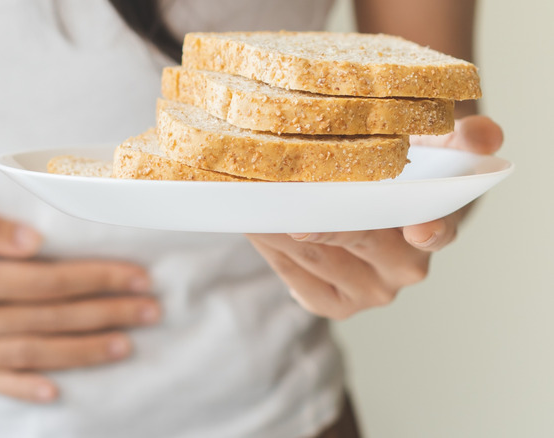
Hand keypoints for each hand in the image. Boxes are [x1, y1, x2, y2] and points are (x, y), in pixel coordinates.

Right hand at [0, 198, 159, 401]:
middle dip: (104, 314)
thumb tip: (37, 244)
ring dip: (80, 352)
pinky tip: (55, 390)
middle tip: (150, 310)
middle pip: (46, 321)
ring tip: (125, 345)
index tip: (135, 276)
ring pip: (26, 357)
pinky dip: (21, 389)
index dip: (96, 279)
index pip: (46, 283)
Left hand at [247, 115, 502, 319]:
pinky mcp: (338, 304)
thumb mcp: (432, 144)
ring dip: (277, 221)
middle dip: (312, 206)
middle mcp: (409, 267)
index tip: (413, 224)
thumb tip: (485, 136)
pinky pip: (296, 276)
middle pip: (356, 234)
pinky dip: (271, 247)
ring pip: (316, 252)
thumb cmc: (400, 168)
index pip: (434, 226)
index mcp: (439, 226)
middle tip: (272, 181)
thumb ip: (459, 139)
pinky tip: (257, 223)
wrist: (377, 205)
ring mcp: (373, 292)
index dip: (422, 225)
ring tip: (250, 192)